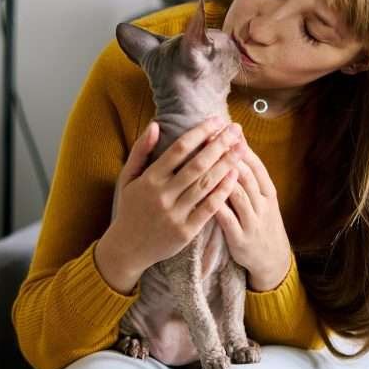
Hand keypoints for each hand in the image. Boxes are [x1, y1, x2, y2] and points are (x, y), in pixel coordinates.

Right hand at [108, 117, 243, 271]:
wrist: (127, 248)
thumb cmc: (130, 208)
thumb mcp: (127, 178)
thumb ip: (141, 150)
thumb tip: (156, 124)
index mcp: (149, 179)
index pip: (179, 149)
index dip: (200, 132)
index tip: (217, 120)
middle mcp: (162, 195)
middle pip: (197, 165)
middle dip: (219, 145)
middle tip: (237, 130)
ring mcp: (175, 214)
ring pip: (205, 185)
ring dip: (226, 165)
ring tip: (241, 149)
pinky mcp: (185, 231)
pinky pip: (208, 208)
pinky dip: (222, 192)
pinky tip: (235, 177)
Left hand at [213, 132, 292, 290]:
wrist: (271, 259)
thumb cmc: (260, 222)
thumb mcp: (262, 198)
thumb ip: (249, 175)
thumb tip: (235, 143)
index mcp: (268, 191)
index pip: (254, 163)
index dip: (239, 145)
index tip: (223, 128)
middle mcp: (263, 204)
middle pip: (245, 174)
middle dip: (227, 154)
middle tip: (210, 136)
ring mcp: (253, 221)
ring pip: (237, 193)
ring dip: (220, 174)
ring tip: (204, 158)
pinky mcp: (241, 238)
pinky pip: (227, 219)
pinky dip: (216, 204)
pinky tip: (201, 194)